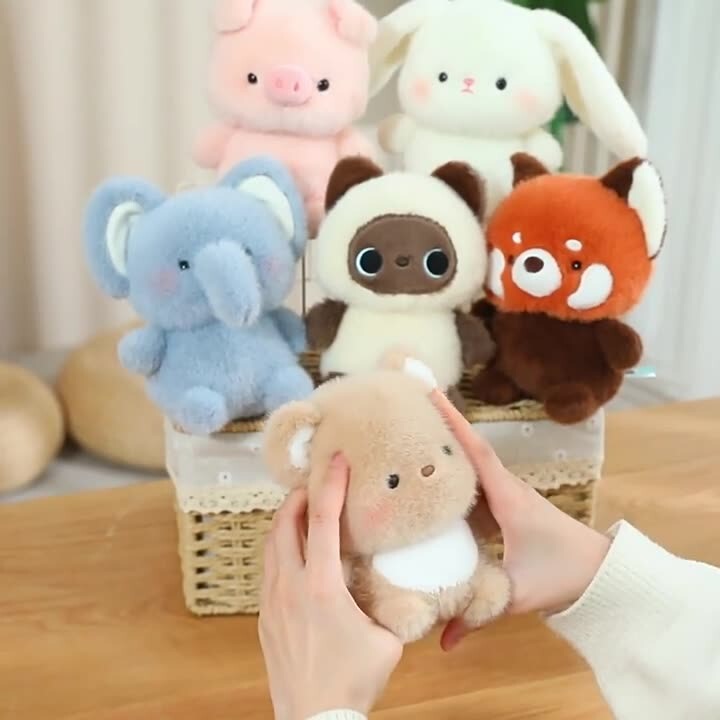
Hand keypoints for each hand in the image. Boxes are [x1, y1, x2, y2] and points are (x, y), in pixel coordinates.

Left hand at [259, 456, 402, 718]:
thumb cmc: (352, 682)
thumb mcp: (387, 640)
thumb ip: (392, 607)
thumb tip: (402, 589)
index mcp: (321, 586)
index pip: (322, 520)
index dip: (330, 484)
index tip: (336, 460)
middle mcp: (289, 587)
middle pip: (283, 524)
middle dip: (298, 497)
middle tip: (315, 484)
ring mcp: (271, 603)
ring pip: (270, 546)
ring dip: (285, 522)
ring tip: (304, 513)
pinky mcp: (264, 619)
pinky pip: (269, 572)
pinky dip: (281, 551)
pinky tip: (297, 558)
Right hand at [431, 392, 610, 650]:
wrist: (599, 573)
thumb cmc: (562, 573)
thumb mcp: (517, 594)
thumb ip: (479, 613)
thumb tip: (442, 642)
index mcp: (507, 498)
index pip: (476, 452)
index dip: (453, 424)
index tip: (430, 394)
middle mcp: (503, 488)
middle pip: (466, 450)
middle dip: (438, 427)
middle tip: (404, 408)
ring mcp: (503, 497)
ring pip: (468, 466)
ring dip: (443, 449)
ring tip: (407, 436)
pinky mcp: (502, 508)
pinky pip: (471, 485)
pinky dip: (451, 475)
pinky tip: (429, 478)